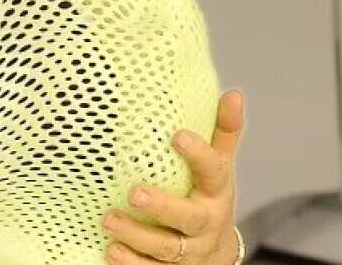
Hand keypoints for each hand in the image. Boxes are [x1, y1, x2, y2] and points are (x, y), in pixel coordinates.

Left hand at [101, 90, 244, 263]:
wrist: (216, 253)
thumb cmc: (209, 198)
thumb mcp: (219, 166)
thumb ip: (223, 131)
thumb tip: (233, 93)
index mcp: (216, 191)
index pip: (213, 170)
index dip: (198, 153)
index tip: (176, 135)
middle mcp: (205, 223)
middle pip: (188, 217)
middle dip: (163, 206)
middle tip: (135, 193)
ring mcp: (189, 251)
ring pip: (166, 247)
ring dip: (136, 235)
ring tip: (108, 220)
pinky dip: (131, 263)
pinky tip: (111, 250)